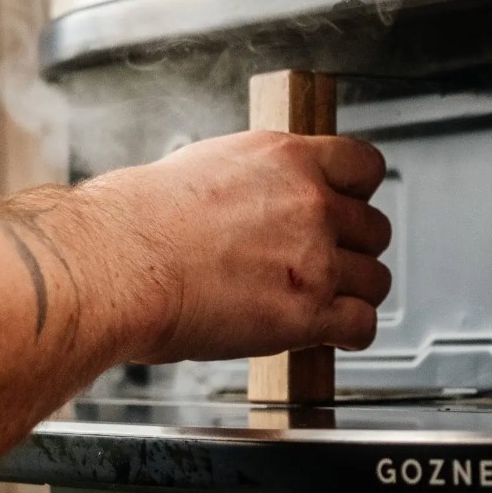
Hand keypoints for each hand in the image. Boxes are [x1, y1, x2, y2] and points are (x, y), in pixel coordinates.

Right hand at [78, 131, 391, 364]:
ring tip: (324, 301)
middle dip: (353, 248)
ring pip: (375, 280)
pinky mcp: (308, 313)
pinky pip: (362, 325)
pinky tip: (330, 332)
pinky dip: (350, 333)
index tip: (350, 205)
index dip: (359, 192)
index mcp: (285, 159)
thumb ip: (253, 183)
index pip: (364, 165)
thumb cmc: (136, 223)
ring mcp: (315, 260)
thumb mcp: (204, 168)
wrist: (116, 265)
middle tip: (325, 262)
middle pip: (374, 228)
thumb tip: (257, 199)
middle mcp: (310, 204)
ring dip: (353, 293)